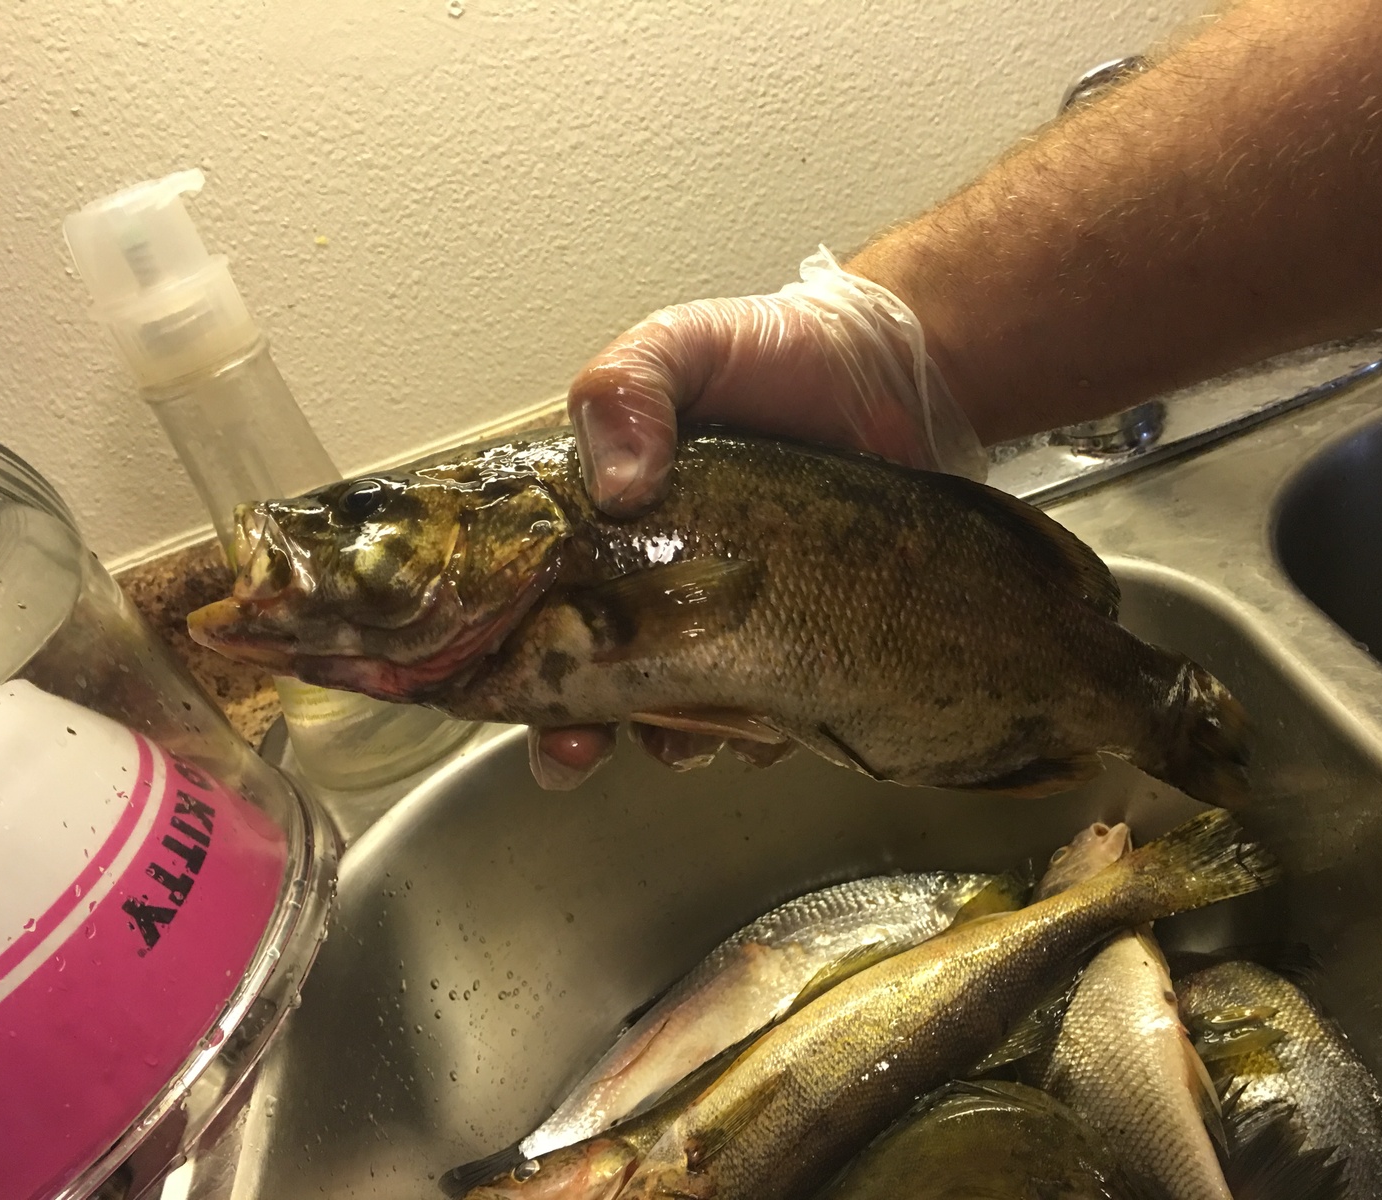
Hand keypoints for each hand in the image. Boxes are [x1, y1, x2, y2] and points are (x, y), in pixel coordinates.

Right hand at [527, 248, 985, 789]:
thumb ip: (627, 388)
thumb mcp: (683, 346)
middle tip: (572, 747)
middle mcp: (649, 587)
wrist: (895, 377)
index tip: (486, 689)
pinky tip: (765, 719)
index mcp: (599, 527)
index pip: (523, 602)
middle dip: (567, 734)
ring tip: (679, 738)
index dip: (497, 655)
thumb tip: (615, 485)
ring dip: (659, 741)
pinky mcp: (795, 649)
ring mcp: (721, 625)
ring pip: (668, 716)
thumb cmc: (776, 355)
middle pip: (583, 684)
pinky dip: (753, 735)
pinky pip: (762, 720)